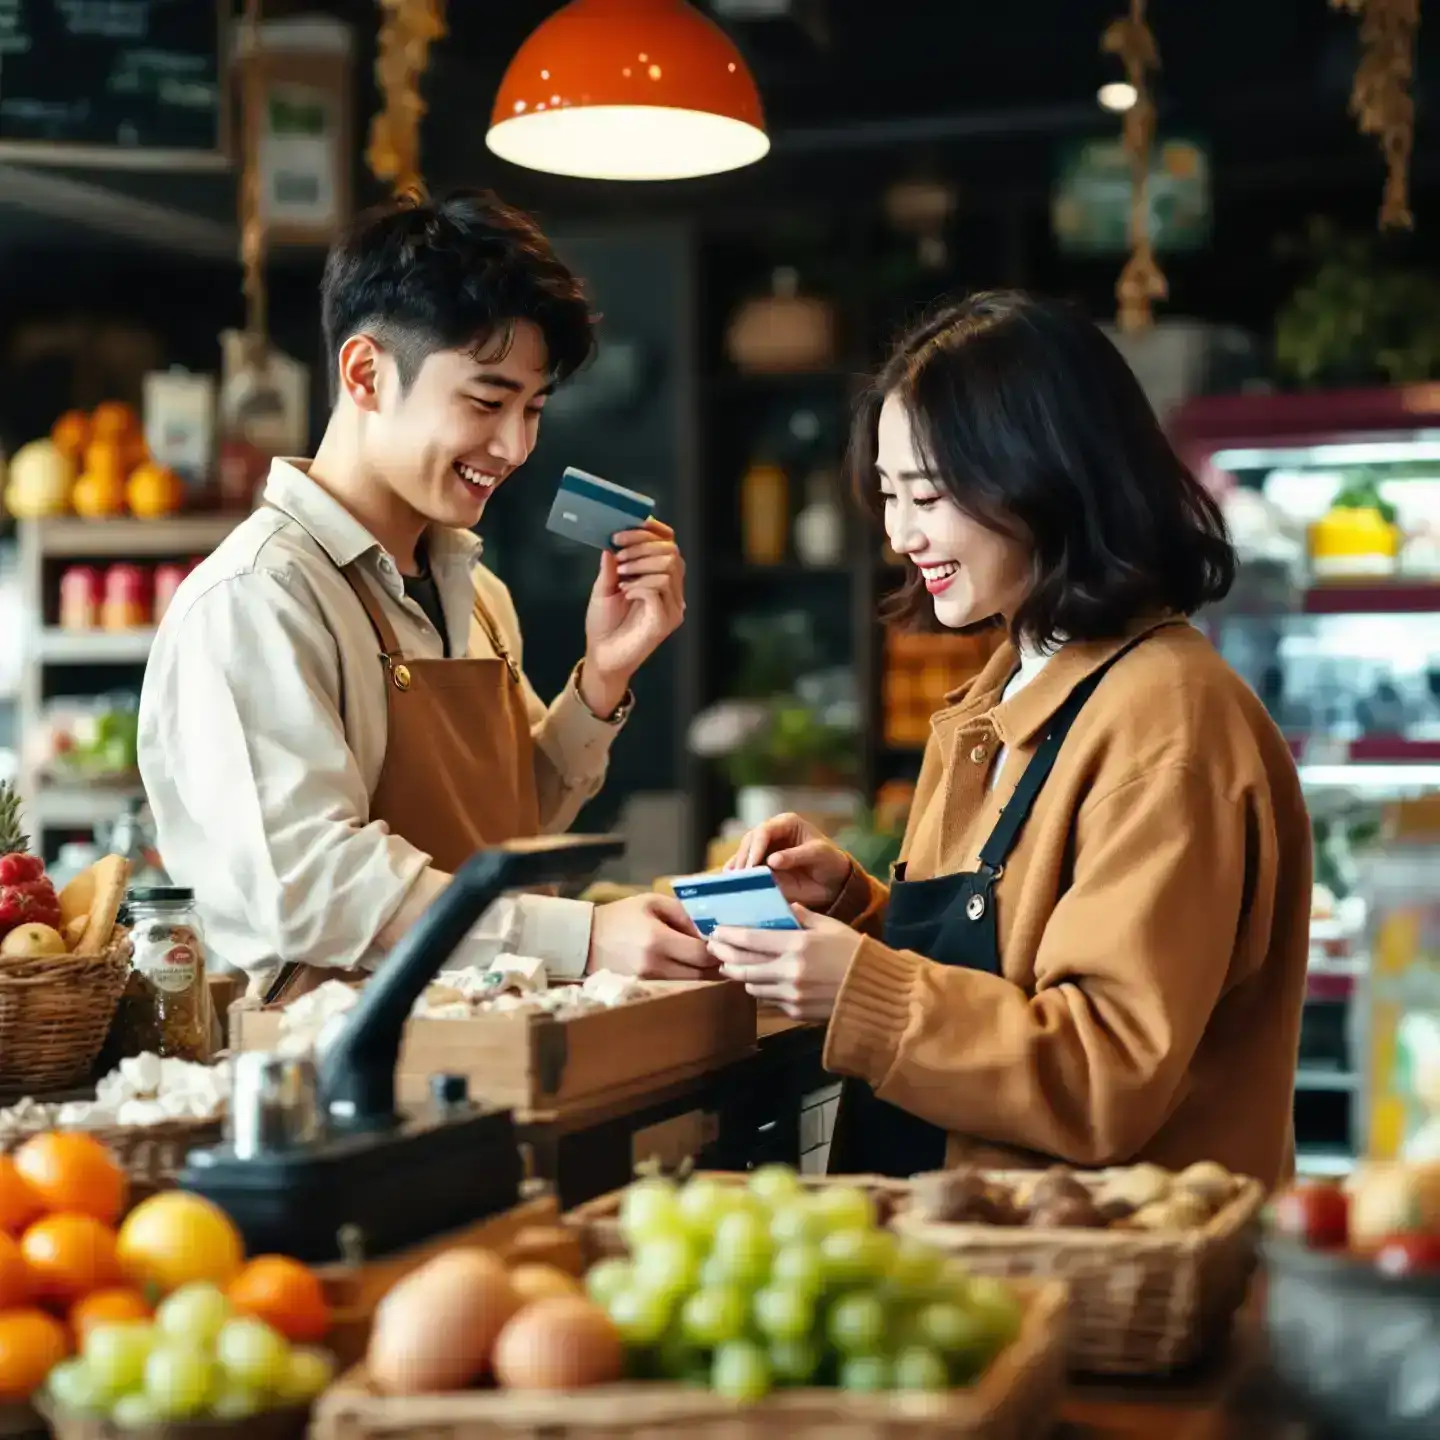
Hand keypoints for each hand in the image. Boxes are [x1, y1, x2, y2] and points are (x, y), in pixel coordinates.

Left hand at [582, 519, 685, 710]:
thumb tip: (610, 543)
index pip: (669, 543)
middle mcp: (672, 590)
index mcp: (660, 576)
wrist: (602, 657)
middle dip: (642, 546)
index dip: (651, 530)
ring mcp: (673, 606)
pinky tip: (626, 593)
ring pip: (669, 567)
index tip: (623, 530)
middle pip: (671, 551)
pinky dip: (639, 585)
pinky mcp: (666, 620)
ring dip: (640, 565)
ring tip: (620, 577)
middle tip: (618, 556)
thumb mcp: (603, 588)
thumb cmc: (604, 624)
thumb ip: (611, 565)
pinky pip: (659, 589)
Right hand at [588, 891, 717, 979]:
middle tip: (717, 951)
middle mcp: (654, 965)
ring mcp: (648, 981)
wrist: (585, 939)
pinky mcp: (643, 989)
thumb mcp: (652, 903)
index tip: (720, 940)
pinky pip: (674, 987)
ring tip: (701, 958)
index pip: (701, 954)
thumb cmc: (621, 916)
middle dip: (712, 963)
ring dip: (700, 973)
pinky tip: (684, 967)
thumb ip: (683, 914)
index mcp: (657, 940)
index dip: (716, 949)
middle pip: (699, 973)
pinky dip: (684, 978)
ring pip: (689, 983)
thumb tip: (708, 930)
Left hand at [708, 906, 862, 1021]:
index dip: (729, 935)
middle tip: (714, 948)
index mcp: (798, 945)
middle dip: (725, 956)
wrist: (878, 993)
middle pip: (743, 965)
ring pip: (752, 985)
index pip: (751, 939)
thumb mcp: (831, 927)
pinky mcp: (796, 1012)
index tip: (716, 931)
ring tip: (733, 965)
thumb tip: (785, 907)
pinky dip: (763, 990)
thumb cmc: (856, 954)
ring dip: (741, 974)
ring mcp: (792, 995)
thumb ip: (804, 917)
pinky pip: (770, 1000)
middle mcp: (790, 971)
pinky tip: (761, 981)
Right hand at [725, 812, 853, 910]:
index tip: (752, 865)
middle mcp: (771, 834)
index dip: (756, 846)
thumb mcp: (817, 855)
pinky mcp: (760, 866)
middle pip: (750, 842)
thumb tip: (771, 861)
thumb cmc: (829, 861)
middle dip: (744, 859)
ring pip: (743, 854)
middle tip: (742, 877)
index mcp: (786, 823)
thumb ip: (795, 856)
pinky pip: (745, 868)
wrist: (834, 881)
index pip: (765, 830)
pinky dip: (737, 875)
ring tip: (733, 882)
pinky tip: (730, 882)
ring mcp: (764, 850)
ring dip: (738, 867)